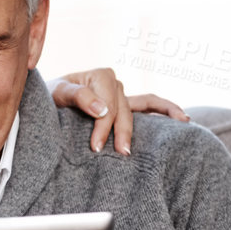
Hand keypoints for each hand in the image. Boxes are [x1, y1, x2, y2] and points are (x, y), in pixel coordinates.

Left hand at [49, 68, 189, 156]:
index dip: (103, 126)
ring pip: (142, 107)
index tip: (95, 147)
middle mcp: (114, 82)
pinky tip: (183, 119)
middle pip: (124, 109)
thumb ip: (78, 97)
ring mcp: (123, 94)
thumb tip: (103, 110)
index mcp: (99, 76)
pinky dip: (166, 110)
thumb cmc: (50, 99)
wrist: (47, 103)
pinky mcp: (127, 106)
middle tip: (120, 154)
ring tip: (172, 128)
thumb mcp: (56, 94)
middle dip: (121, 131)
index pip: (108, 104)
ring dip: (155, 119)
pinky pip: (151, 106)